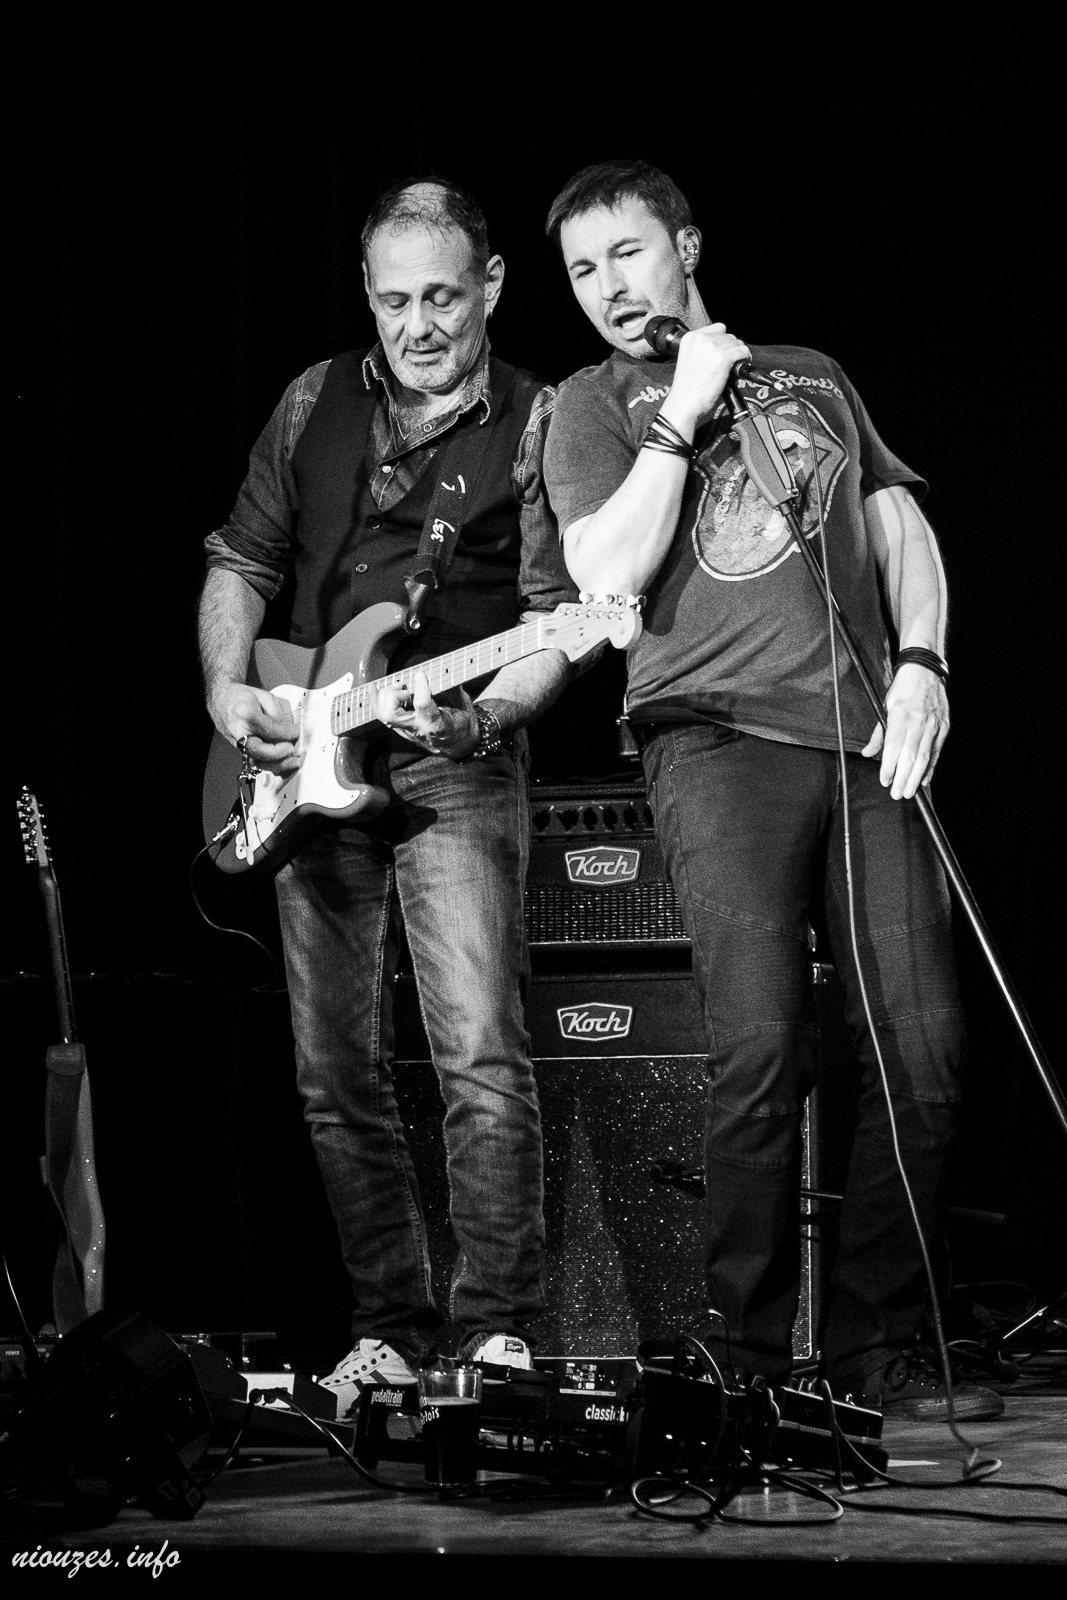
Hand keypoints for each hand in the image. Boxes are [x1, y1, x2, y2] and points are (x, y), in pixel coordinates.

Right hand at [210, 683, 300, 775]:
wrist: (222, 700)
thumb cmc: (241, 697)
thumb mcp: (265, 697)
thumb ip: (279, 714)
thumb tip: (291, 730)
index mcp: (244, 713)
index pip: (269, 729)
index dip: (286, 734)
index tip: (296, 732)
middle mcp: (238, 731)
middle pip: (259, 751)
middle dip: (280, 753)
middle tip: (292, 748)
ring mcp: (238, 743)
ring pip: (258, 762)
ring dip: (278, 765)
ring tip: (292, 761)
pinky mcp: (241, 750)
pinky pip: (258, 762)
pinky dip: (273, 765)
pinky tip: (284, 762)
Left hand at [374, 671, 479, 760]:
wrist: (458, 744)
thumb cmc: (461, 722)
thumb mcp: (461, 703)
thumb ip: (450, 685)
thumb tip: (440, 667)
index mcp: (437, 723)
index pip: (422, 705)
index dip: (420, 686)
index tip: (420, 673)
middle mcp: (418, 729)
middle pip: (392, 714)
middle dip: (394, 695)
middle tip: (405, 686)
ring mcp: (407, 730)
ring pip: (384, 715)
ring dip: (386, 696)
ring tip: (400, 687)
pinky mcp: (401, 729)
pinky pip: (382, 716)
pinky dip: (375, 700)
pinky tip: (373, 688)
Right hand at [664, 323, 750, 431]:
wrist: (684, 405)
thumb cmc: (687, 390)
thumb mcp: (690, 361)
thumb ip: (703, 351)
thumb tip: (723, 348)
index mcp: (690, 338)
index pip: (718, 328)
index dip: (723, 341)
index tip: (724, 351)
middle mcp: (701, 339)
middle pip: (729, 336)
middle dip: (731, 349)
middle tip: (730, 364)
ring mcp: (713, 347)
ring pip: (737, 343)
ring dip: (739, 355)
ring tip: (734, 367)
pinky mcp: (723, 357)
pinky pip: (743, 352)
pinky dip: (745, 360)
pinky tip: (739, 369)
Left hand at [862, 664, 949, 798]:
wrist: (926, 672)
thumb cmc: (903, 689)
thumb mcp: (885, 706)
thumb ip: (878, 733)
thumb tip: (867, 754)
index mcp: (900, 714)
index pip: (893, 747)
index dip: (889, 766)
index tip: (884, 780)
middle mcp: (918, 720)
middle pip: (910, 756)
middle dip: (902, 778)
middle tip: (896, 793)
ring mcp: (933, 724)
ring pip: (924, 757)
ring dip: (915, 778)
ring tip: (908, 792)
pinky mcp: (943, 727)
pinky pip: (936, 752)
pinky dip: (930, 768)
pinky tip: (924, 780)